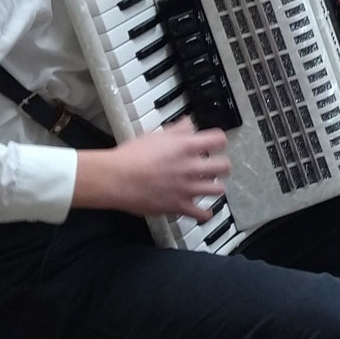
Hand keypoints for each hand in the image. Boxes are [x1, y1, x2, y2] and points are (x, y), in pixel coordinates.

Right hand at [75, 122, 230, 218]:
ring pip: (218, 189)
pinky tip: (204, 211)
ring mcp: (187, 188)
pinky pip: (202, 214)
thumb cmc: (130, 157)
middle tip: (217, 166)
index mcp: (186, 147)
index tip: (218, 144)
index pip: (218, 140)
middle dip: (222, 165)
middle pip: (224, 166)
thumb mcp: (154, 135)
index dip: (219, 141)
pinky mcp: (179, 206)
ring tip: (210, 186)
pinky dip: (205, 213)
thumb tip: (188, 124)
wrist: (115, 178)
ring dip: (215, 187)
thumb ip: (176, 130)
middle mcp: (191, 167)